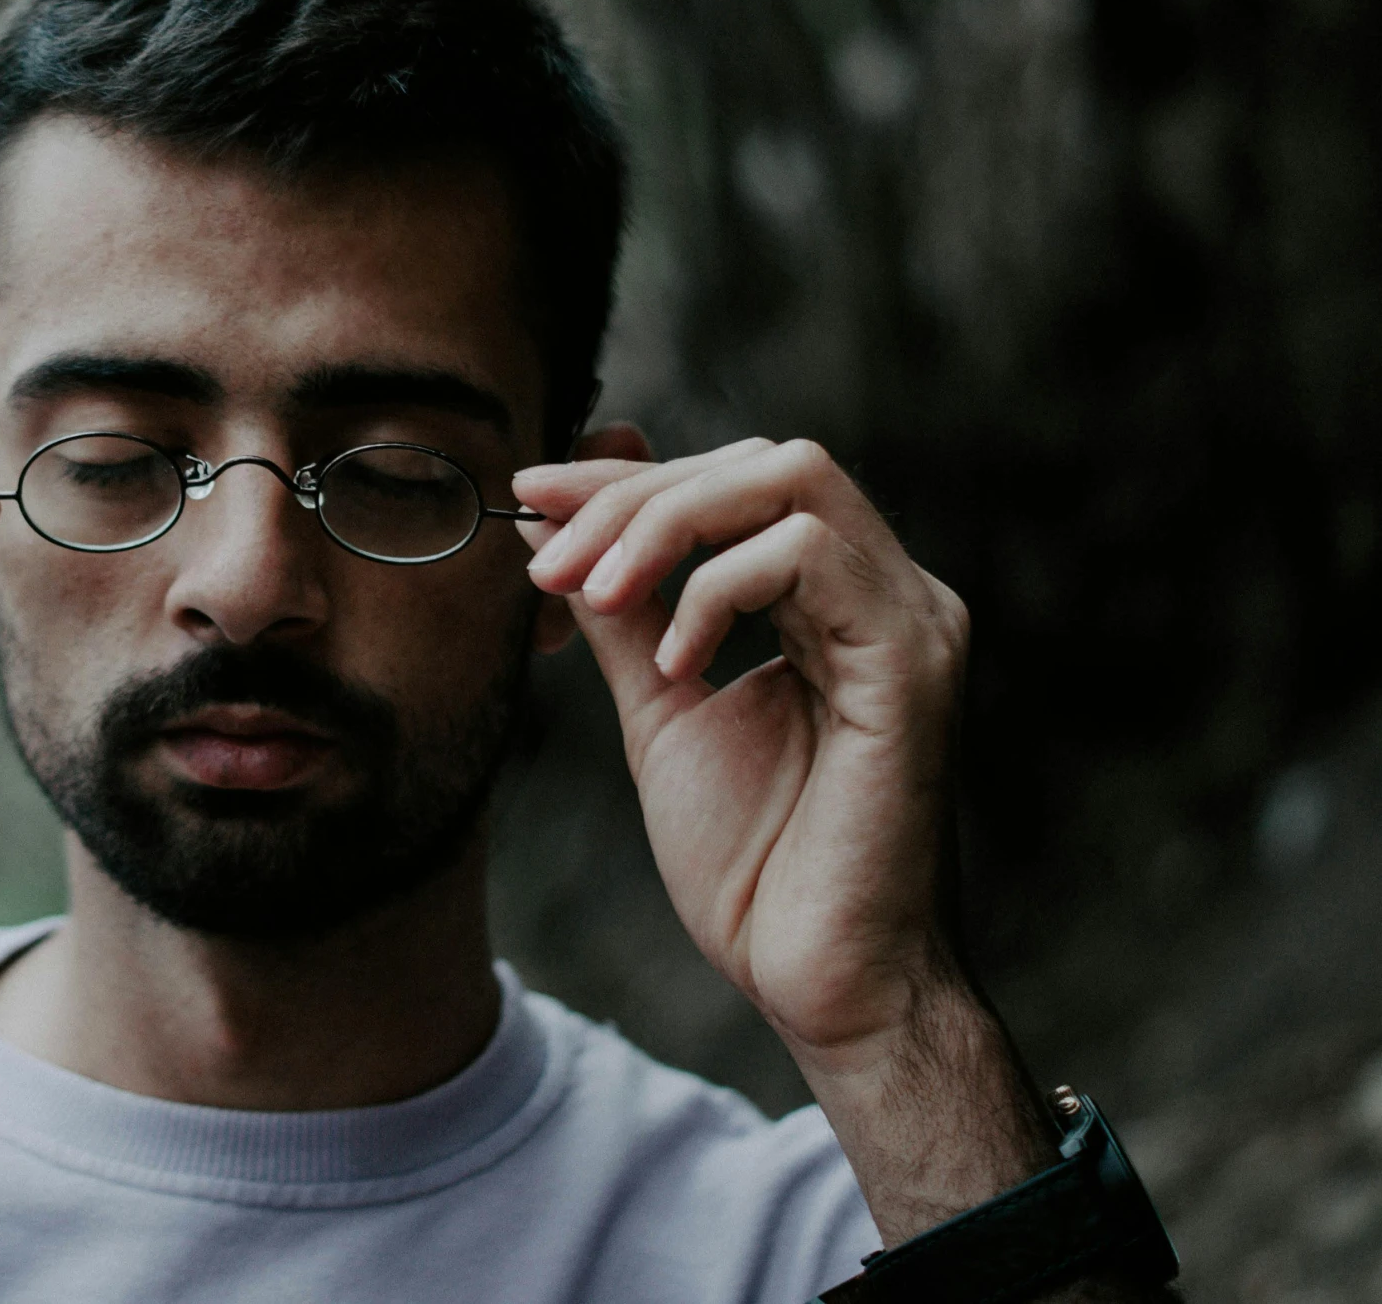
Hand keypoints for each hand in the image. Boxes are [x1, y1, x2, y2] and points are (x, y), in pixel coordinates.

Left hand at [515, 435, 969, 1054]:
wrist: (822, 980)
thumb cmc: (756, 867)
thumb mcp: (662, 711)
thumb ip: (623, 615)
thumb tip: (554, 527)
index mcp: (834, 603)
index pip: (734, 484)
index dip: (625, 477)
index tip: (528, 493)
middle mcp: (886, 593)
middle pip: (759, 462)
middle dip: (633, 496)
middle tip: (547, 565)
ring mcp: (910, 619)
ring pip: (791, 478)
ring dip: (665, 524)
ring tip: (593, 599)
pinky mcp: (913, 659)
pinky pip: (810, 554)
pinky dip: (715, 589)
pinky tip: (674, 663)